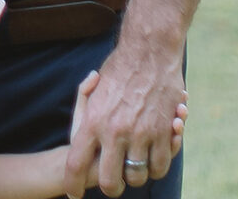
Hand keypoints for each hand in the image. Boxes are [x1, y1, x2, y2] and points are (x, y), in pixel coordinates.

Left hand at [62, 39, 187, 196]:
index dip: (73, 184)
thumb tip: (84, 133)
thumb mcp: (93, 89)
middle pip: (111, 181)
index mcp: (92, 122)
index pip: (76, 164)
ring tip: (135, 167)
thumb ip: (84, 110)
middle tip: (114, 185)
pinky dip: (157, 166)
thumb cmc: (119, 70)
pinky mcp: (164, 131)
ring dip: (137, 176)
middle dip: (112, 188)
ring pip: (139, 176)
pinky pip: (161, 164)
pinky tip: (154, 156)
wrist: (149, 52)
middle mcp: (115, 131)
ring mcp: (141, 133)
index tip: (74, 193)